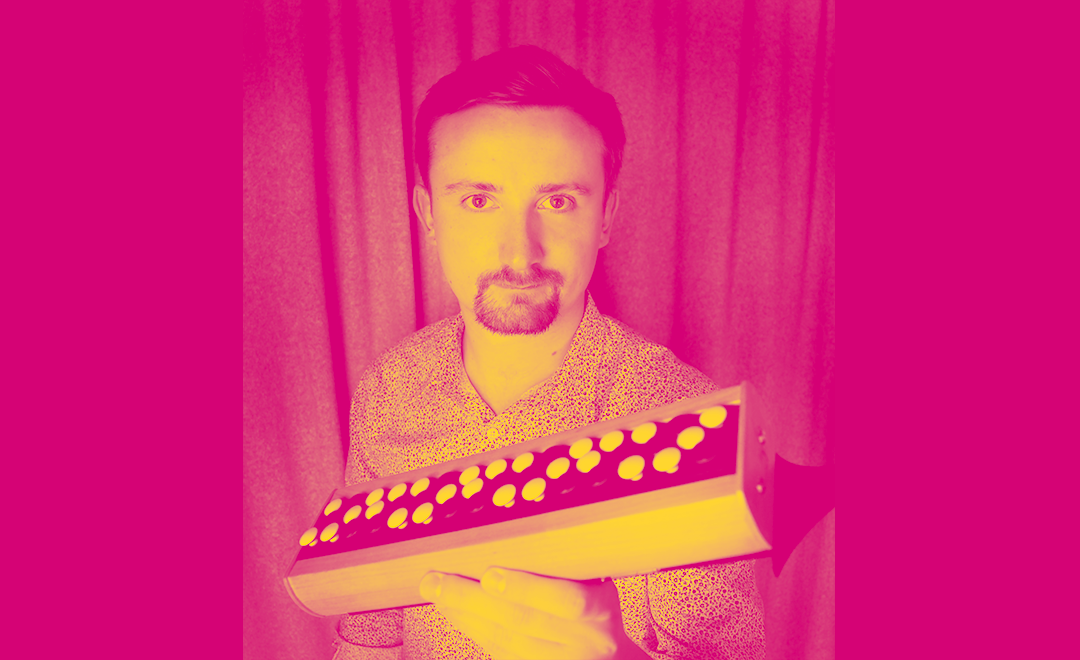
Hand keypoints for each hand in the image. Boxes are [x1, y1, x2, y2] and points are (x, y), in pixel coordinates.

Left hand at [418, 567, 649, 659]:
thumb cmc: (597, 608)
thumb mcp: (597, 583)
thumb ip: (568, 564)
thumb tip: (518, 524)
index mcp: (600, 612)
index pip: (566, 601)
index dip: (525, 588)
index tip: (490, 575)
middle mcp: (582, 643)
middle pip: (521, 621)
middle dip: (473, 599)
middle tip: (439, 580)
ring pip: (502, 639)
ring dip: (463, 614)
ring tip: (436, 591)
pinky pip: (498, 650)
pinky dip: (471, 627)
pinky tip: (452, 610)